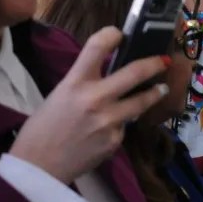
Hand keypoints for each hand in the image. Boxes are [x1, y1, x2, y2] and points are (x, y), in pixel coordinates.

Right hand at [9, 27, 170, 183]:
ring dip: (154, 93)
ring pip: (142, 102)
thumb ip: (84, 82)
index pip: (97, 46)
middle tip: (164, 60)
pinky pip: (125, 126)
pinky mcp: (115, 141)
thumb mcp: (60, 94)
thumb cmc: (43, 128)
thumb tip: (109, 72)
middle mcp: (95, 98)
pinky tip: (111, 128)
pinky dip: (122, 124)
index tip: (120, 34)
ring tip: (161, 89)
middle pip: (135, 72)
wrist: (38, 167)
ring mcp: (108, 121)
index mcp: (74, 82)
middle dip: (154, 63)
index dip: (112, 34)